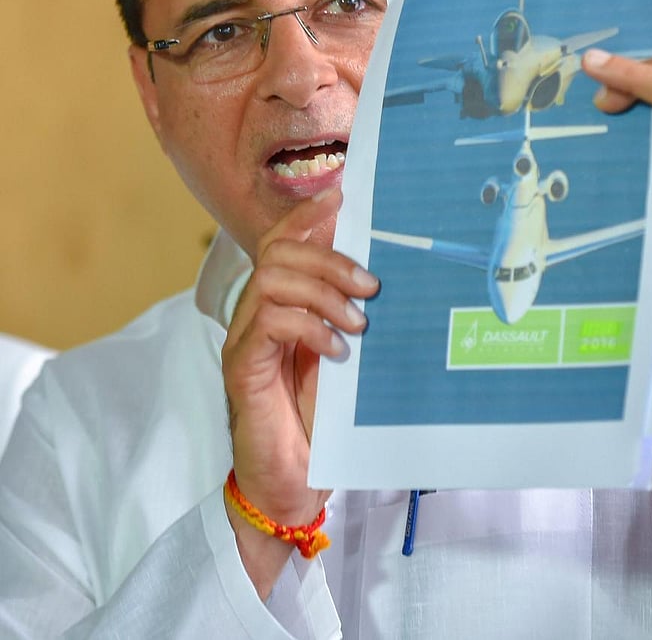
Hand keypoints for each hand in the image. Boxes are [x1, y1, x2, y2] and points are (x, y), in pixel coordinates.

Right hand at [220, 187, 378, 590]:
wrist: (295, 480)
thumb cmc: (322, 415)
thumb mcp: (344, 351)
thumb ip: (349, 312)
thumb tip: (383, 273)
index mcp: (282, 301)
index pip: (283, 240)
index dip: (308, 214)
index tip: (342, 197)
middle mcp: (257, 311)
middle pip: (280, 251)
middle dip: (330, 259)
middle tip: (372, 288)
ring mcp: (246, 337)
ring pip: (273, 278)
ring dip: (324, 291)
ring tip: (359, 322)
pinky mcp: (241, 366)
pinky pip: (269, 322)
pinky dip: (310, 326)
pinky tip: (338, 350)